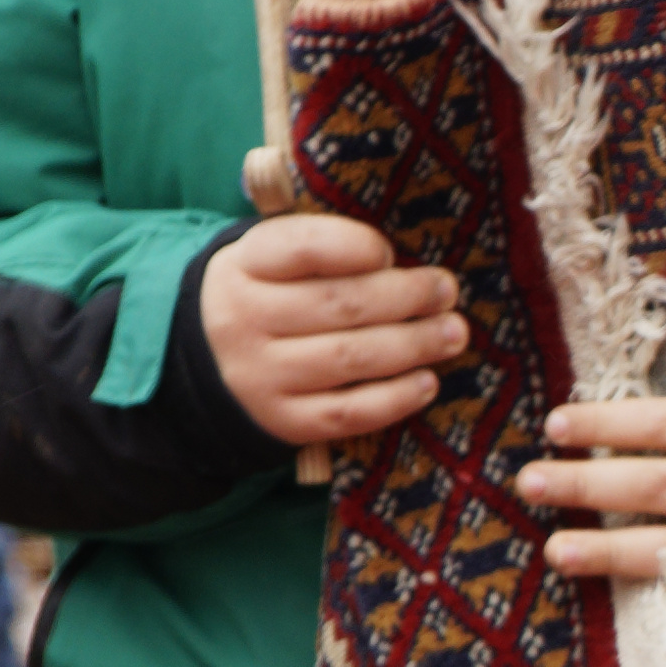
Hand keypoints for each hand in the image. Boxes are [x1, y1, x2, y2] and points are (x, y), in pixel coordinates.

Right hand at [201, 214, 467, 455]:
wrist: (212, 362)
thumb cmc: (270, 296)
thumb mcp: (275, 259)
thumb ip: (325, 248)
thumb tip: (401, 264)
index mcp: (245, 266)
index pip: (303, 247)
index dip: (356, 246)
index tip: (390, 252)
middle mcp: (245, 320)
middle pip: (338, 305)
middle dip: (405, 297)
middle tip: (447, 291)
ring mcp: (263, 376)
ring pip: (350, 358)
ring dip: (413, 345)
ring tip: (453, 333)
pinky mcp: (285, 420)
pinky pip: (349, 413)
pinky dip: (396, 398)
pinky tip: (427, 382)